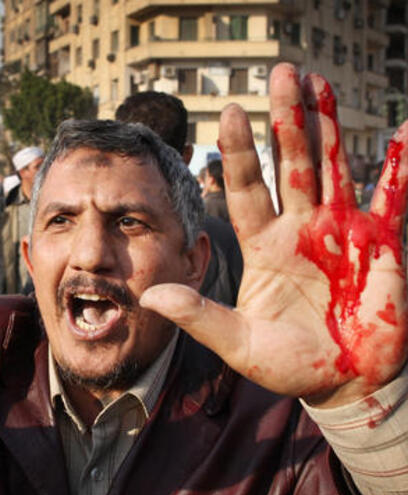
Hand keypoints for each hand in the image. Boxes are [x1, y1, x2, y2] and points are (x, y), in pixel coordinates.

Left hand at [141, 63, 407, 406]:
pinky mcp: (381, 242)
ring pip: (333, 166)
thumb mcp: (238, 344)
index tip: (226, 112)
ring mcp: (341, 230)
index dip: (238, 152)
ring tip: (319, 80)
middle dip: (286, 119)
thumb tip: (150, 295)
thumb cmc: (287, 364)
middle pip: (291, 163)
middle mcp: (300, 228)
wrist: (341, 384)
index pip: (246, 189)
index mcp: (263, 245)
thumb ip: (199, 317)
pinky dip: (402, 165)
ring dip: (329, 125)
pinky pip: (394, 196)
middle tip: (282, 72)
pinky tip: (405, 127)